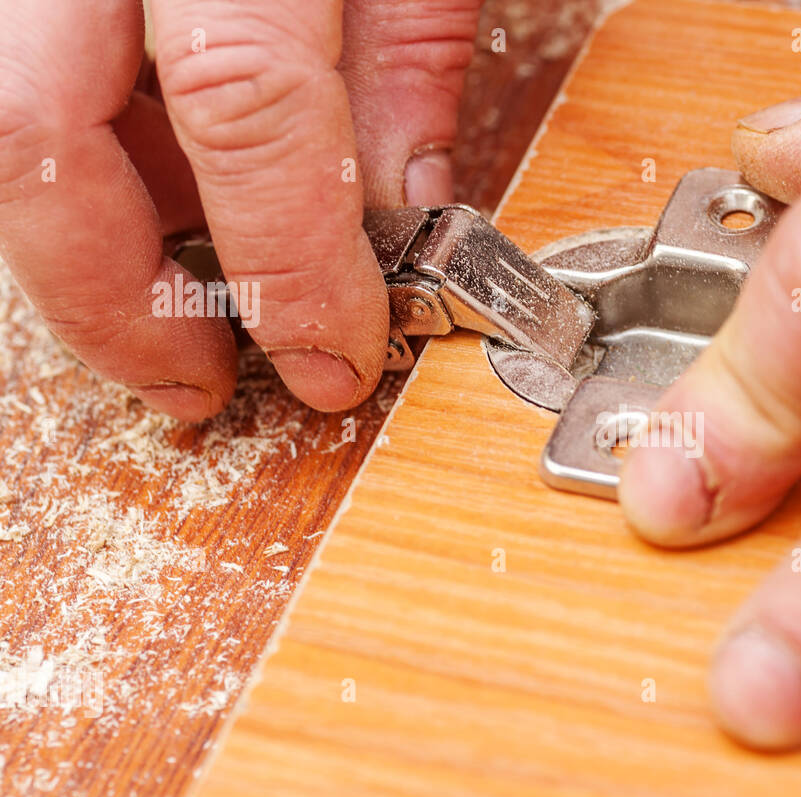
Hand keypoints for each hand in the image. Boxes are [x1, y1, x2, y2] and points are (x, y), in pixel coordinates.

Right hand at [0, 0, 481, 418]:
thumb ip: (405, 57)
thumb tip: (397, 213)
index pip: (242, 107)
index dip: (289, 260)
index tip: (331, 358)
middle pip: (32, 127)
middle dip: (107, 295)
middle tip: (191, 379)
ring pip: (9, 113)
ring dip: (99, 231)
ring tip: (192, 294)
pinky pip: (23, 75)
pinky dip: (94, 158)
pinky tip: (164, 190)